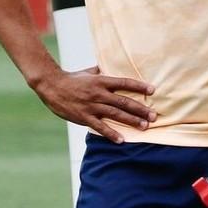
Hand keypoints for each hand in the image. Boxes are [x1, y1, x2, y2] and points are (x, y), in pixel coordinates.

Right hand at [33, 65, 156, 142]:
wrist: (52, 86)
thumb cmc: (72, 78)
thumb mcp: (89, 72)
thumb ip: (101, 71)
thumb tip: (111, 67)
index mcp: (101, 80)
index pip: (124, 83)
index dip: (139, 86)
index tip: (153, 90)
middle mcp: (99, 93)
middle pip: (124, 102)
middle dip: (140, 109)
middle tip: (154, 115)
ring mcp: (92, 106)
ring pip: (116, 114)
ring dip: (131, 121)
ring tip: (144, 126)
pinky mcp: (84, 117)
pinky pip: (100, 127)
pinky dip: (111, 134)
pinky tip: (121, 140)